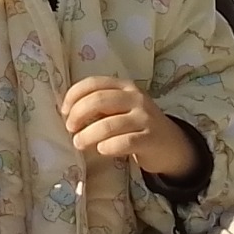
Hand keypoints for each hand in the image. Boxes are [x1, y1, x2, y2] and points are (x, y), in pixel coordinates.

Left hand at [61, 76, 198, 179]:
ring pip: (108, 124)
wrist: (170, 144)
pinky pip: (124, 142)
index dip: (74, 96)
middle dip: (78, 115)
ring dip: (88, 135)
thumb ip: (100, 105)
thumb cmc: (137, 125)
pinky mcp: (150, 139)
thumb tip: (68, 112)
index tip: (63, 111)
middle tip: (70, 128)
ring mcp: (144, 118)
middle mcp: (135, 98)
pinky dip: (108, 147)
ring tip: (79, 143)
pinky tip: (101, 150)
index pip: (93, 83)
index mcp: (125, 86)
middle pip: (98, 100)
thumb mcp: (121, 108)